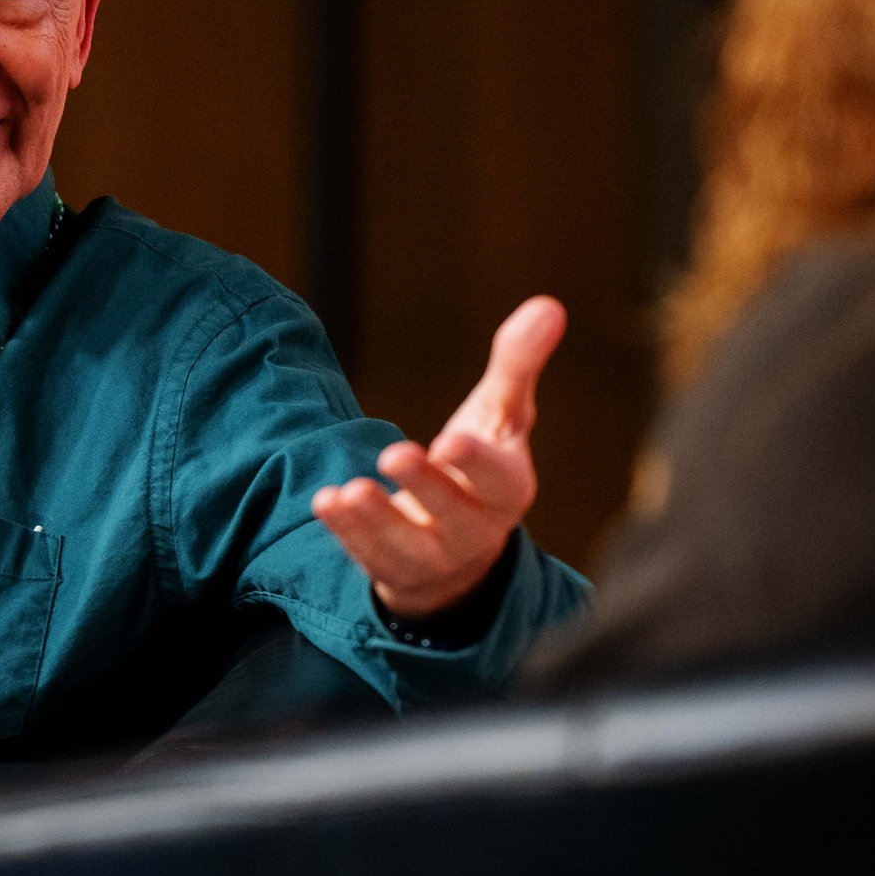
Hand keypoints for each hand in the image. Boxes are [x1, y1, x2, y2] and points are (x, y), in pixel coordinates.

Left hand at [312, 295, 565, 617]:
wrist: (459, 545)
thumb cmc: (481, 466)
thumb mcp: (500, 416)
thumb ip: (517, 365)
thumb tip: (549, 305)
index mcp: (508, 489)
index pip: (499, 480)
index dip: (478, 462)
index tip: (453, 441)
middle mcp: (476, 529)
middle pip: (453, 512)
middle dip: (426, 486)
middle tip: (393, 452)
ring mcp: (434, 556)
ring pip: (408, 545)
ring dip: (377, 519)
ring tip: (351, 490)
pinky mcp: (393, 570)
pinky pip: (370, 557)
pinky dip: (348, 533)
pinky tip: (326, 502)